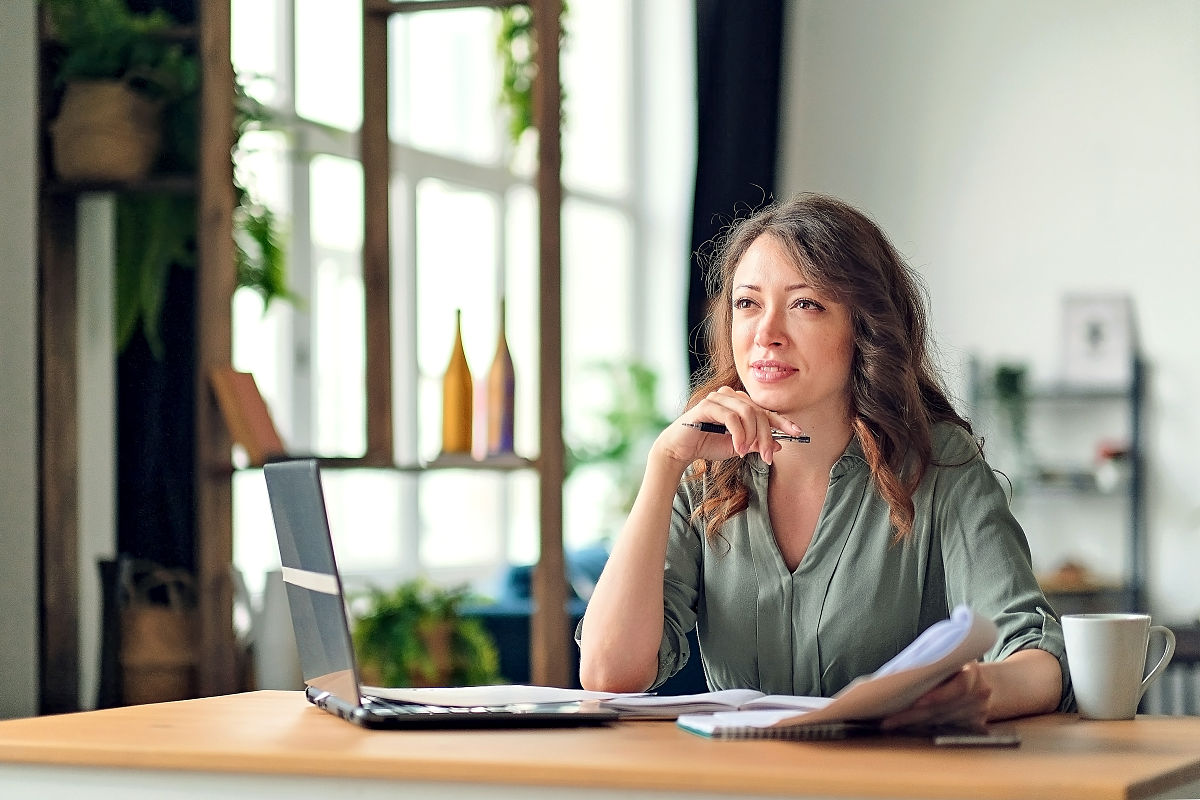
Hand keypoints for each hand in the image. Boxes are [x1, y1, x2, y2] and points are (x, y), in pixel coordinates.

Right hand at [657, 386, 803, 465]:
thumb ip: (757, 443)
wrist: (680, 450)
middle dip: (766, 436)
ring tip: (746, 452)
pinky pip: (731, 417)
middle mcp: (730, 396)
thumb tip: (779, 445)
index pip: (765, 410)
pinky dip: (738, 434)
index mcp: (739, 403)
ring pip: (748, 413)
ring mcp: (718, 398)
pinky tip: (737, 447)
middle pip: (759, 412)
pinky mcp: (707, 405)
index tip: (799, 433)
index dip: (783, 421)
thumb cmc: (707, 445)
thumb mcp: (739, 446)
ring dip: (751, 436)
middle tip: (766, 456)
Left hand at [879, 662, 992, 732]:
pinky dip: (925, 727)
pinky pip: (946, 728)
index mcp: (973, 671)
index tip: (917, 702)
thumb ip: (934, 662)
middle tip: (890, 719)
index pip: (959, 687)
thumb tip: (900, 672)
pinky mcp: (974, 725)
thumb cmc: (955, 665)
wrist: (980, 681)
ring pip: (942, 721)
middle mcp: (980, 693)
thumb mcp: (948, 657)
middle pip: (945, 708)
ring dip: (915, 723)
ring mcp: (979, 711)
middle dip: (914, 715)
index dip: (938, 696)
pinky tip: (907, 726)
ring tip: (892, 722)